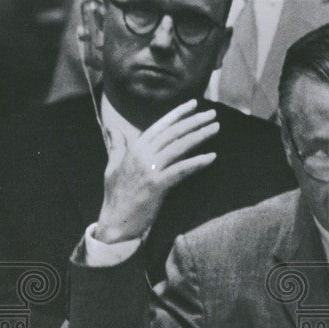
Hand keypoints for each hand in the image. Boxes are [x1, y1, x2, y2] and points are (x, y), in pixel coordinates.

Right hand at [96, 99, 218, 243]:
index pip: (160, 126)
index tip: (195, 104)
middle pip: (173, 133)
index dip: (178, 113)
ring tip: (215, 128)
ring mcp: (149, 169)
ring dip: (199, 136)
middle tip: (213, 114)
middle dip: (194, 121)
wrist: (115, 223)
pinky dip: (197, 163)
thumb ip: (117, 145)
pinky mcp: (156, 185)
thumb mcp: (112, 166)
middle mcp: (142, 155)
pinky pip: (180, 170)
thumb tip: (113, 127)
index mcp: (134, 149)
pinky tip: (212, 157)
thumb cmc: (116, 196)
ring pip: (178, 147)